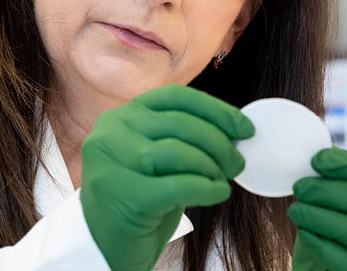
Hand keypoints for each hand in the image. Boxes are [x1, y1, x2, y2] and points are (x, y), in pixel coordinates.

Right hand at [79, 84, 253, 270]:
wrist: (103, 249)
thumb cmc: (136, 201)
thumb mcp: (154, 159)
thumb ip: (182, 138)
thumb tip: (234, 131)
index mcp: (121, 116)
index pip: (175, 97)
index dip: (216, 110)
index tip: (243, 127)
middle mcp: (111, 132)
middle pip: (181, 123)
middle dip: (220, 142)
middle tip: (238, 162)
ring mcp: (113, 163)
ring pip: (179, 151)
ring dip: (212, 167)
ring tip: (222, 180)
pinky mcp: (124, 195)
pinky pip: (180, 185)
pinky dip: (207, 188)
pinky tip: (217, 193)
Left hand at [289, 147, 346, 270]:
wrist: (326, 269)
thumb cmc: (336, 233)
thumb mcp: (342, 202)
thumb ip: (337, 178)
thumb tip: (318, 151)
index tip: (318, 160)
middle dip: (334, 192)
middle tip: (302, 187)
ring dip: (326, 219)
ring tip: (298, 210)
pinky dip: (326, 246)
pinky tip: (306, 234)